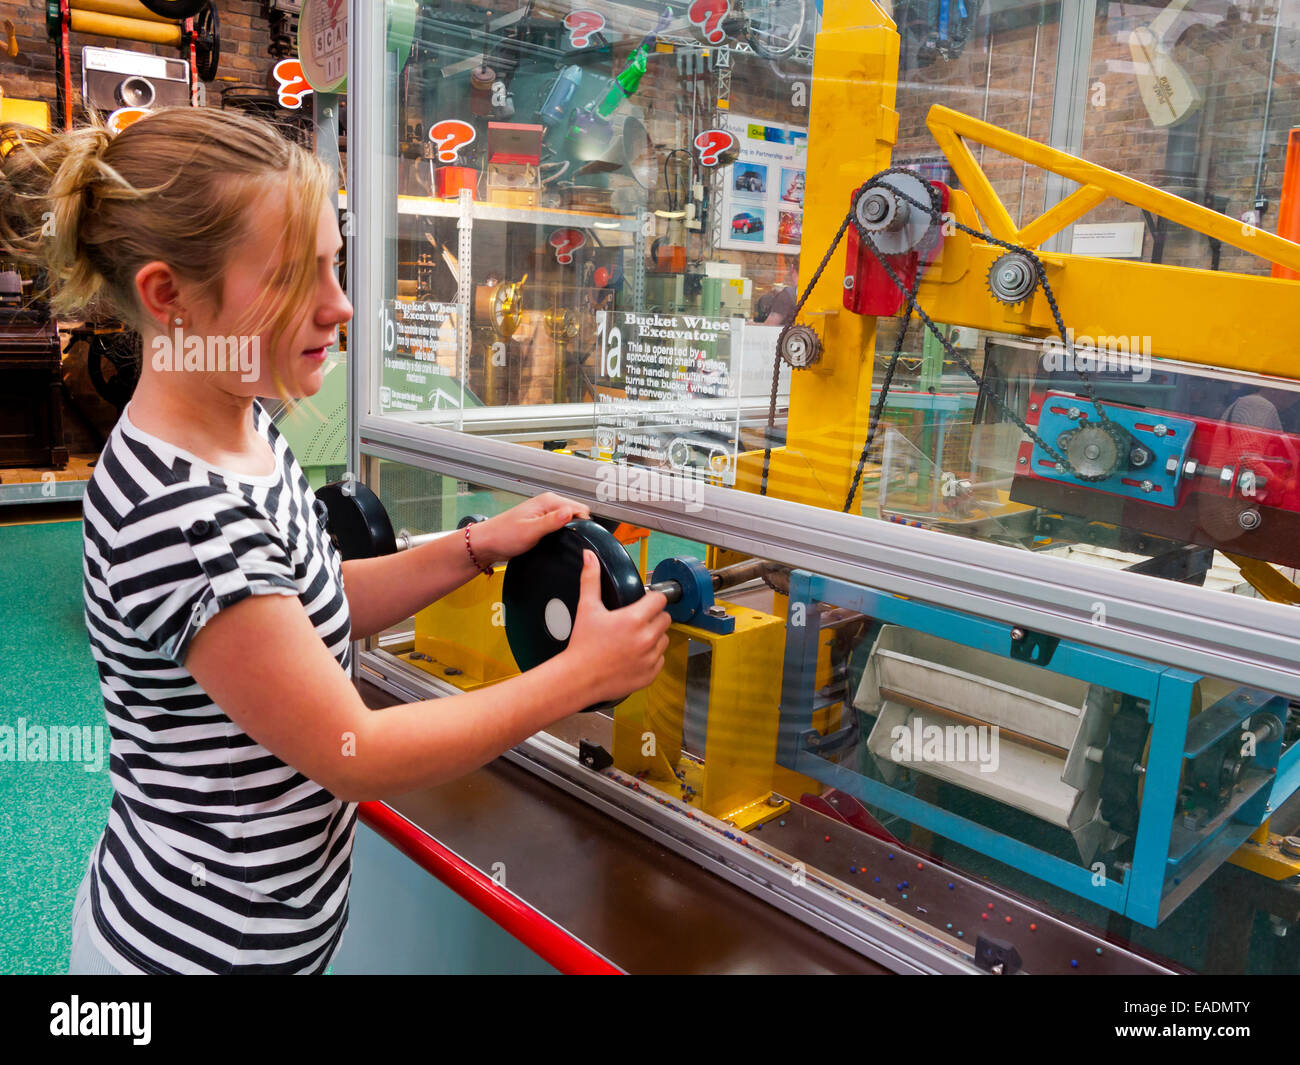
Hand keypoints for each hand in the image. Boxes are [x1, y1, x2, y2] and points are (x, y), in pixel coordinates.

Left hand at [472, 492, 590, 564]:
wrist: (487, 543)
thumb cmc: (503, 535)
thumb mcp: (530, 531)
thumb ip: (552, 522)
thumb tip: (571, 513)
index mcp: (548, 501)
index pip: (579, 508)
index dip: (583, 523)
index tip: (582, 536)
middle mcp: (548, 504)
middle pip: (576, 513)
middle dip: (578, 527)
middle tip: (573, 542)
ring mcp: (545, 513)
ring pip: (569, 520)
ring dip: (569, 530)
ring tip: (566, 543)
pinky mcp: (542, 523)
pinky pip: (560, 526)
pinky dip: (562, 533)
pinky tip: (558, 542)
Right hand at [562, 550, 669, 704]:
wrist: (578, 678)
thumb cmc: (583, 645)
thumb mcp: (587, 608)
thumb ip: (591, 579)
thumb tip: (589, 557)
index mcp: (634, 619)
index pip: (660, 600)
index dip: (652, 598)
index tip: (646, 601)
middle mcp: (646, 639)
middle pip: (665, 619)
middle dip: (653, 617)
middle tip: (636, 621)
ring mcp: (650, 658)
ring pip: (664, 639)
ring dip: (654, 636)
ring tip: (634, 638)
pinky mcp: (650, 674)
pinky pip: (660, 659)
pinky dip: (651, 656)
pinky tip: (634, 654)